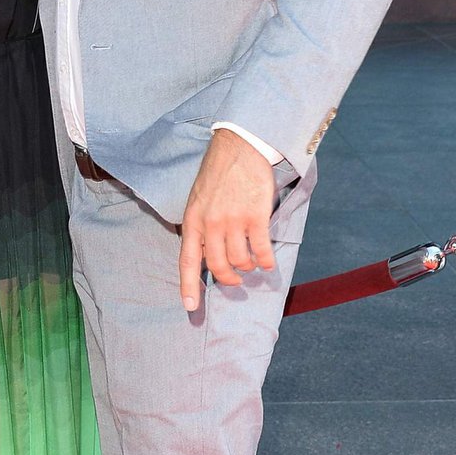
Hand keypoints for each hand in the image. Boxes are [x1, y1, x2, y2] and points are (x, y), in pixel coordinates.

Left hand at [178, 129, 276, 311]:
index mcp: (193, 221)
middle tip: (236, 280)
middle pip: (218, 266)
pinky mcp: (255, 216)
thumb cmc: (218, 173)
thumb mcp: (198, 200)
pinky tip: (268, 263)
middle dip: (229, 279)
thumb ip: (200, 226)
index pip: (187, 261)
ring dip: (248, 267)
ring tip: (252, 263)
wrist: (239, 147)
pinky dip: (265, 261)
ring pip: (240, 260)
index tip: (190, 307)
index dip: (188, 286)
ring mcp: (233, 221)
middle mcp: (211, 224)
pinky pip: (260, 250)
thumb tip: (205, 253)